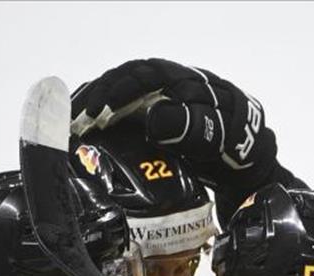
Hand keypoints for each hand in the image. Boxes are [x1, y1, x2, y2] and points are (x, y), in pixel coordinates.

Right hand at [71, 59, 280, 199]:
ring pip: (116, 97)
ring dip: (91, 108)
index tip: (99, 110)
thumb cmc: (233, 142)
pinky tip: (81, 133)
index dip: (117, 90)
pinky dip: (97, 122)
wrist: (244, 161)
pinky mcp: (148, 123)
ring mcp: (154, 103)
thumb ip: (190, 127)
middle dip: (95, 97)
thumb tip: (154, 119)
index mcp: (179, 80)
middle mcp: (163, 87)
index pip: (141, 76)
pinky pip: (118, 116)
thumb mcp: (216, 135)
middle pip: (121, 82)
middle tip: (75, 119)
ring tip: (68, 125)